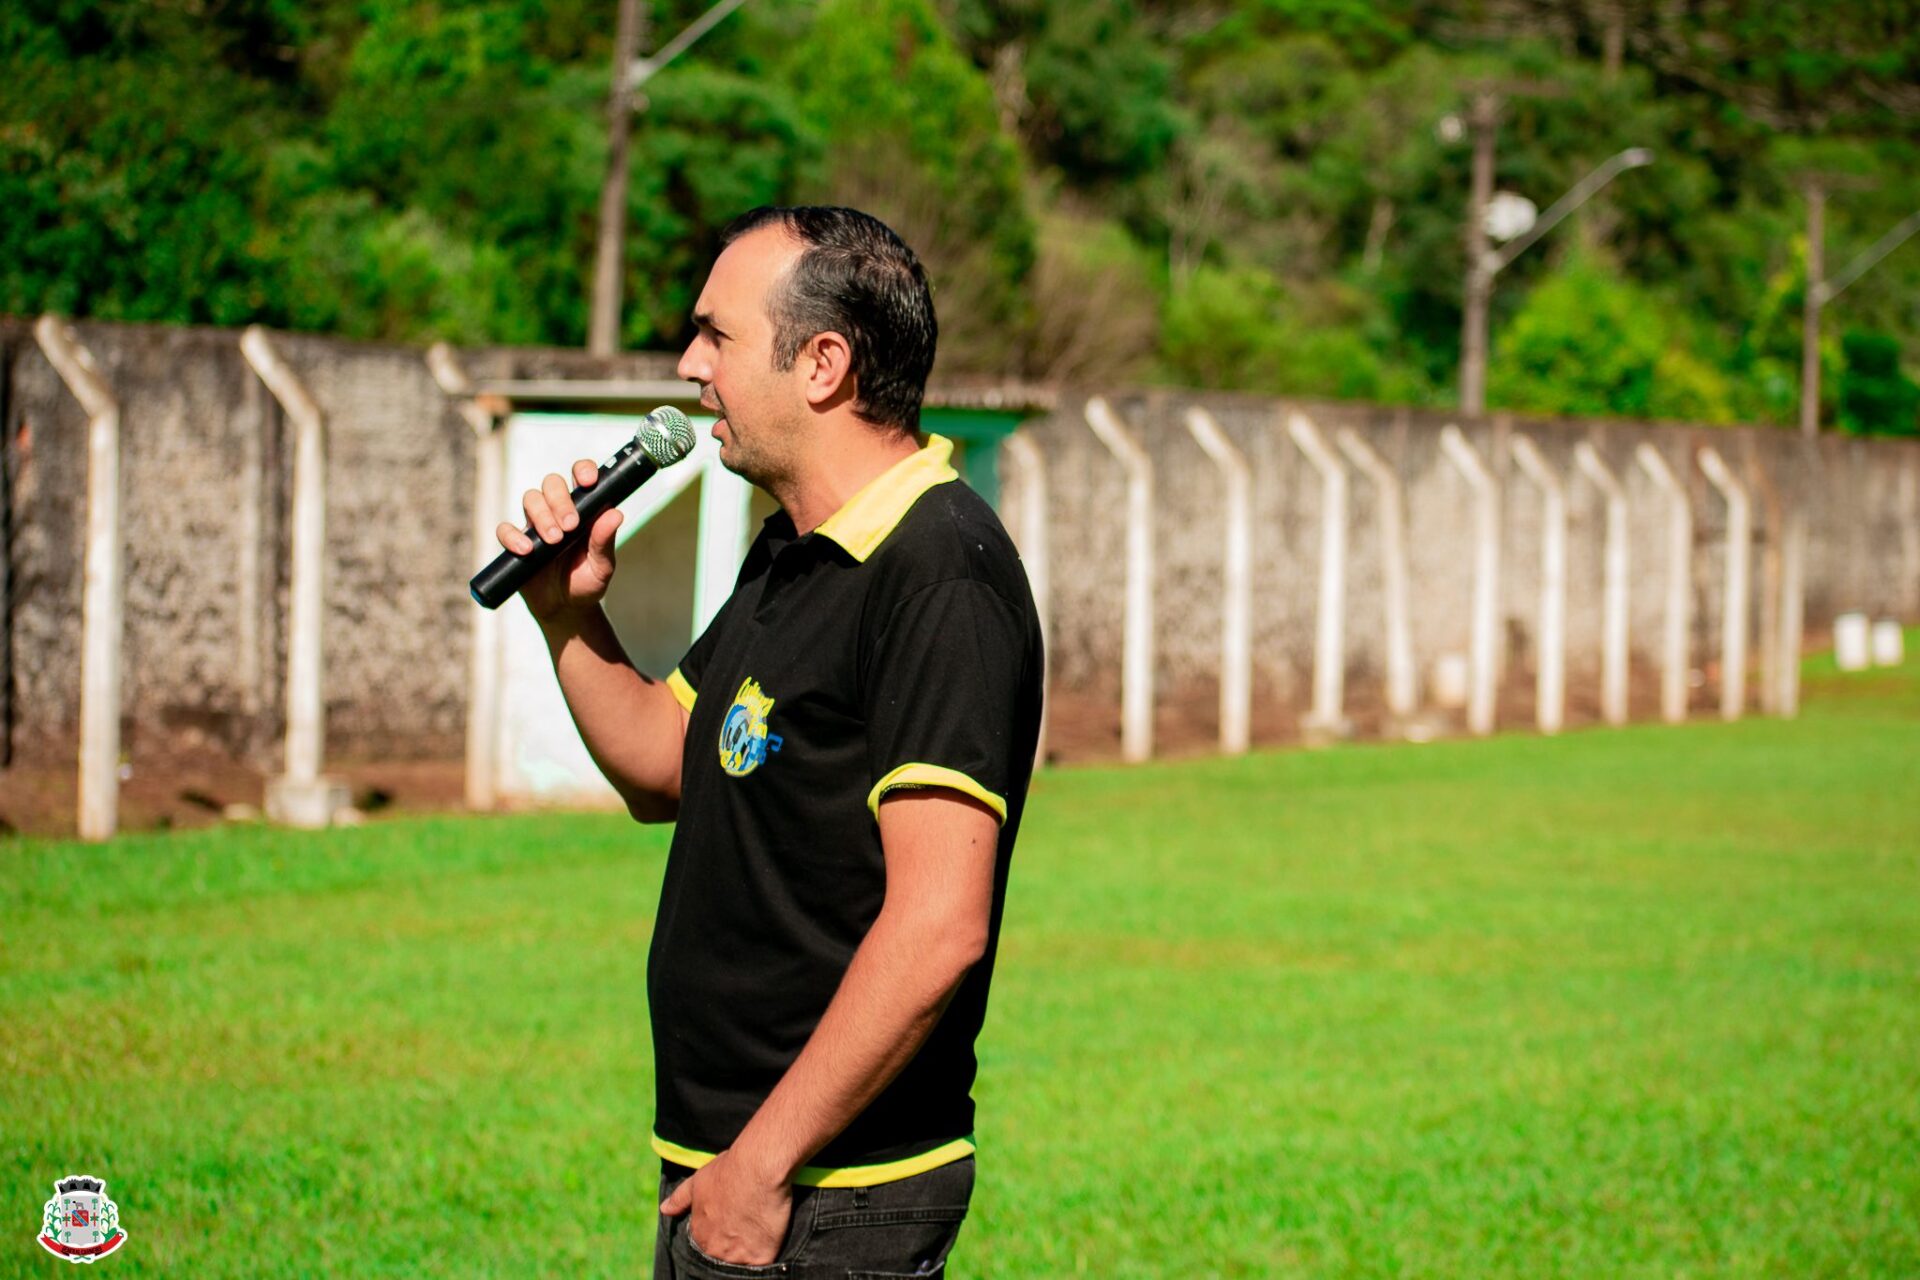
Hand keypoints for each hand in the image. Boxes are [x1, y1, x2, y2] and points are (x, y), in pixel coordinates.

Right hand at [495, 458, 623, 621]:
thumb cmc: (586, 582)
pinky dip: (513, 536)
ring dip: (541, 516)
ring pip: (530, 499)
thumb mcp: (602, 566)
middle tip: (570, 526)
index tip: (589, 481)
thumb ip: (605, 541)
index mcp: (583, 509)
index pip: (580, 476)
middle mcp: (558, 511)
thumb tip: (615, 514)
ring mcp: (535, 525)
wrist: (565, 609)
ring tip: (554, 541)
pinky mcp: (515, 542)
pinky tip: (526, 550)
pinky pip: (505, 528)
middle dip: (560, 500)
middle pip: (552, 484)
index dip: (583, 470)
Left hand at [660, 1149, 791, 1265]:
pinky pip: (760, 1266)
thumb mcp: (699, 1180)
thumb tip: (664, 1209)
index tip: (728, 1224)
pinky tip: (768, 1239)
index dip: (717, 1235)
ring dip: (746, 1253)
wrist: (759, 1167)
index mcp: (699, 1234)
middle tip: (743, 1227)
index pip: (704, 1245)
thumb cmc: (728, 1170)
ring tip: (756, 1232)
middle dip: (730, 1246)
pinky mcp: (760, 1259)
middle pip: (721, 1257)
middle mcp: (714, 1250)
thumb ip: (681, 1198)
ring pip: (740, 1264)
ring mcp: (737, 1257)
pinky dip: (764, 1256)